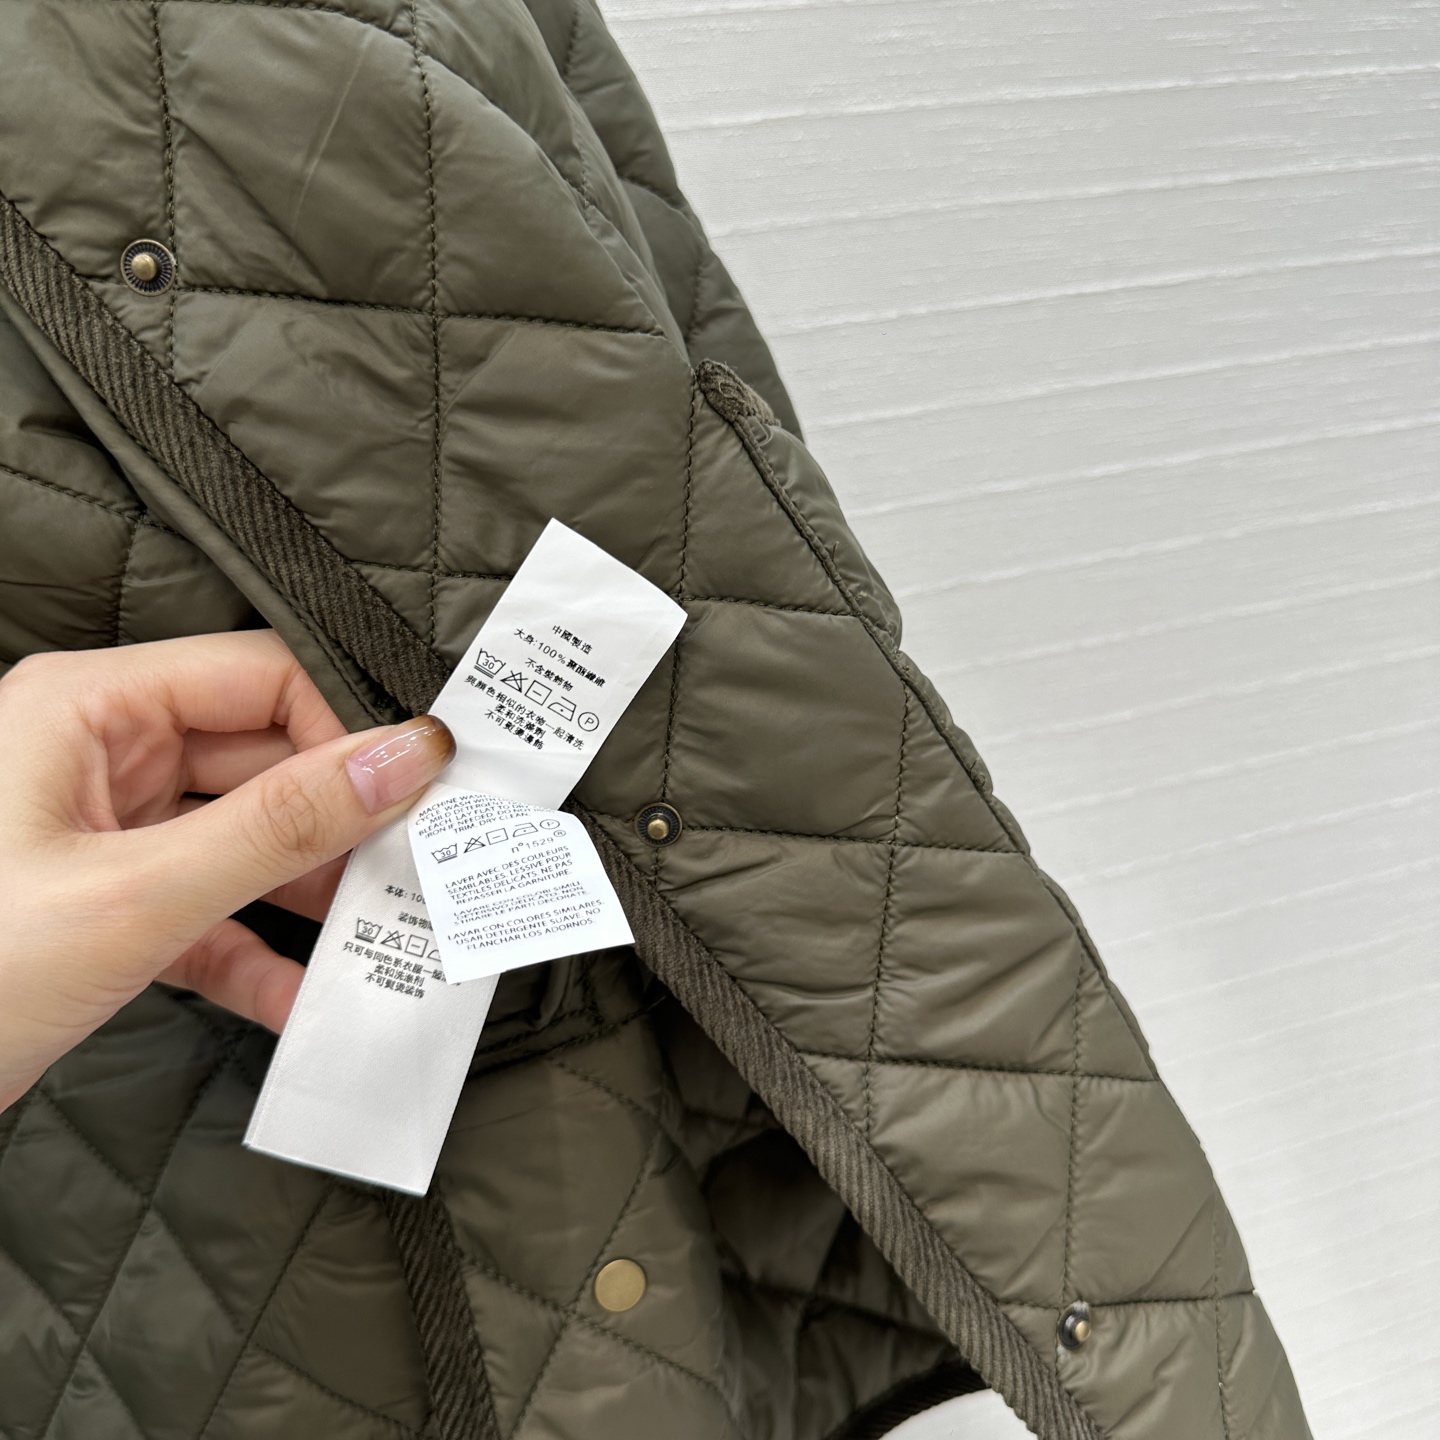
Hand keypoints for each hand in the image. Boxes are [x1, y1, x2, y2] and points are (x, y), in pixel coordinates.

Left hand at [0, 631, 452, 1109]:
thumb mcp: (135, 897)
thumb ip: (279, 826)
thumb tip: (403, 757)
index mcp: (88, 709)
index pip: (261, 680)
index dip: (344, 734)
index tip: (417, 796)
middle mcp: (98, 756)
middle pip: (262, 762)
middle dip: (339, 826)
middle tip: (420, 869)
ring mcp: (103, 833)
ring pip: (243, 841)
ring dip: (309, 897)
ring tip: (380, 936)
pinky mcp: (107, 906)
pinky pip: (208, 913)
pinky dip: (257, 956)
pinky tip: (303, 999)